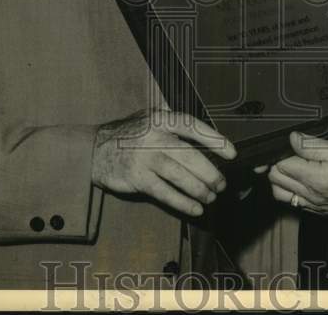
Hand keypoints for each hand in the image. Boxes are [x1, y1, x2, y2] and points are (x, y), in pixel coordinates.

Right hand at [91, 109, 235, 216]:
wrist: (95, 149)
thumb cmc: (131, 135)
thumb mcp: (151, 118)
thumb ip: (175, 125)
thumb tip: (209, 143)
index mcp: (161, 118)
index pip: (193, 126)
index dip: (215, 139)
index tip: (232, 153)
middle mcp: (154, 136)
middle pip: (190, 155)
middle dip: (210, 172)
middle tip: (222, 184)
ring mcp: (144, 157)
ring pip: (179, 176)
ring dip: (199, 189)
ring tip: (211, 197)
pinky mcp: (137, 178)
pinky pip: (165, 193)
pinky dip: (182, 202)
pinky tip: (195, 208)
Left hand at [268, 116, 327, 214]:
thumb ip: (313, 145)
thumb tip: (292, 139)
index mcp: (317, 179)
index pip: (281, 166)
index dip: (283, 151)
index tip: (291, 143)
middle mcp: (313, 196)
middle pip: (276, 180)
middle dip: (279, 163)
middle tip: (292, 151)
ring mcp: (315, 206)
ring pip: (280, 194)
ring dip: (282, 179)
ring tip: (294, 164)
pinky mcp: (319, 211)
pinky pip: (294, 202)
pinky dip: (292, 190)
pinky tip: (303, 178)